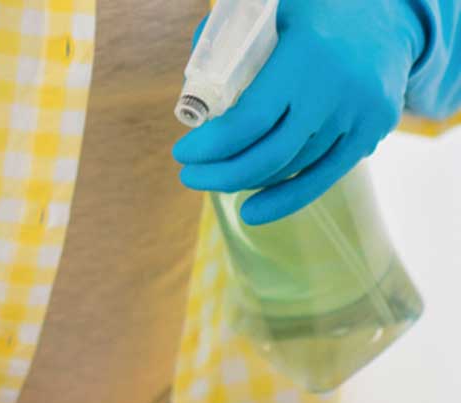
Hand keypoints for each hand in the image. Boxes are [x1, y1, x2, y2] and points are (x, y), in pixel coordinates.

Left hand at [173, 0, 426, 223]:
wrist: (390, 16)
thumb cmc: (316, 12)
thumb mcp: (271, 10)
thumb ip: (226, 40)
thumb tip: (191, 88)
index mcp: (303, 57)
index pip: (247, 121)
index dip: (209, 147)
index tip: (183, 153)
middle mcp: (334, 92)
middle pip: (268, 156)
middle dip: (219, 174)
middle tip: (189, 175)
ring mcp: (357, 116)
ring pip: (291, 168)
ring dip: (246, 181)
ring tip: (215, 178)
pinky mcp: (373, 133)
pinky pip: (323, 177)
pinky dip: (285, 199)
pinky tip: (252, 213)